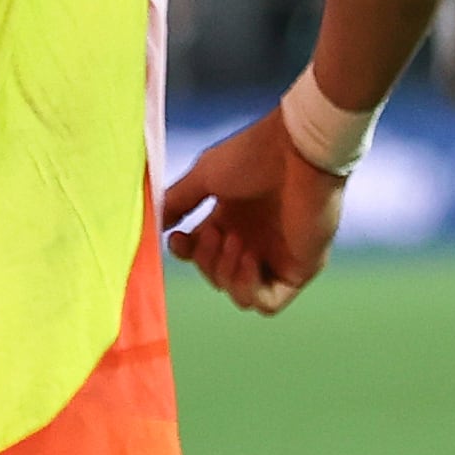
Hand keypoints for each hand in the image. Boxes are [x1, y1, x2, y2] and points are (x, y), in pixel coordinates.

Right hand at [159, 108, 341, 314]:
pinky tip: (249, 258)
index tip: (178, 237)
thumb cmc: (254, 156)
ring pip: (239, 296)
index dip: (186, 252)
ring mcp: (277, 257)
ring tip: (235, 241)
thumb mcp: (203, 176)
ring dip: (226, 274)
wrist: (298, 151)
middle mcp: (254, 241)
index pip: (201, 253)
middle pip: (216, 276)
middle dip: (207, 260)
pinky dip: (249, 288)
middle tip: (218, 232)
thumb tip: (154, 224)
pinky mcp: (299, 270)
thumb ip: (177, 202)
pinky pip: (268, 304)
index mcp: (232, 220)